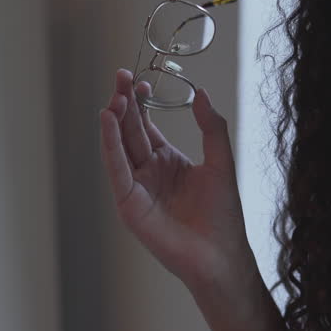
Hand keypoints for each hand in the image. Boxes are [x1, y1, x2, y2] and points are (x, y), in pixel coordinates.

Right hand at [98, 69, 251, 290]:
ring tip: (115, 95)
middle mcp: (148, 172)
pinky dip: (109, 144)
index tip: (140, 80)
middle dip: (124, 103)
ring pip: (119, 146)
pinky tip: (108, 120)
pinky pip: (116, 168)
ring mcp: (136, 187)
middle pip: (130, 131)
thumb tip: (200, 93)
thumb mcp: (221, 162)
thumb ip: (211, 127)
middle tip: (121, 76)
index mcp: (168, 161)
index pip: (146, 126)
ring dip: (115, 120)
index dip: (140, 103)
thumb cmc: (222, 215)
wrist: (219, 254)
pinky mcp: (128, 202)